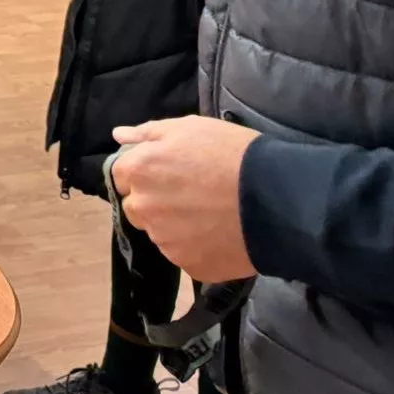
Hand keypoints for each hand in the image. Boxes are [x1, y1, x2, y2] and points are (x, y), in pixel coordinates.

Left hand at [109, 116, 261, 281]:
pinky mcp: (188, 265)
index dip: (143, 172)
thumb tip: (118, 135)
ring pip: (160, 233)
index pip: (120, 175)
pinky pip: (184, 254)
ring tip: (209, 214)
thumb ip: (147, 133)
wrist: (275, 199)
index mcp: (139, 171)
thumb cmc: (230, 153)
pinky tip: (219, 234)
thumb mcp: (189, 128)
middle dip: (154, 200)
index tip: (168, 172)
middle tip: (190, 194)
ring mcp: (165, 241)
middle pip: (137, 206)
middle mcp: (144, 208)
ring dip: (174, 225)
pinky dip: (196, 246)